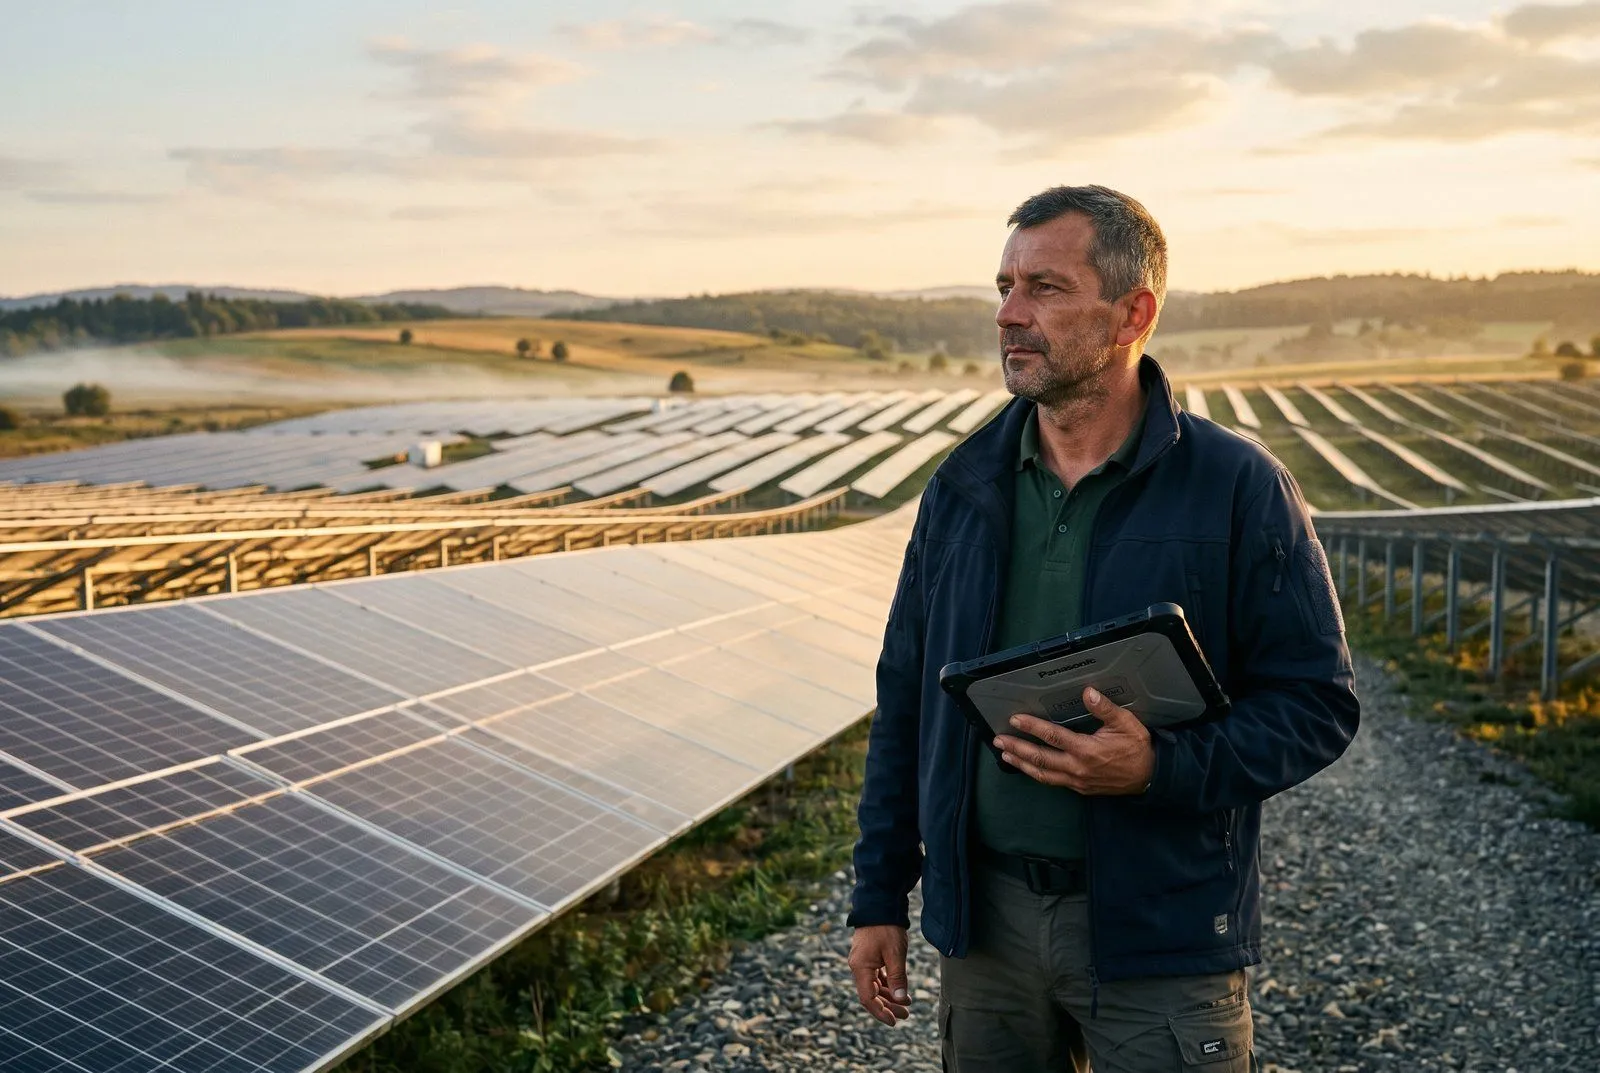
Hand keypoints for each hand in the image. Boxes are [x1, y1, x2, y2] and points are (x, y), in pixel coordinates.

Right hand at [847, 924, 910, 1024]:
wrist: (880, 904)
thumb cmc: (887, 928)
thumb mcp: (896, 954)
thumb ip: (898, 978)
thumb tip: (901, 999)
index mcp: (861, 968)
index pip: (868, 998)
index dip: (880, 1012)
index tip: (894, 1021)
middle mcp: (858, 967)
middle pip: (871, 994)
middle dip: (888, 1006)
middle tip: (906, 1014)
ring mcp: (863, 962)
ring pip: (875, 986)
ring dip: (890, 996)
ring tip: (907, 1004)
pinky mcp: (869, 957)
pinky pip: (877, 977)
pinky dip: (889, 985)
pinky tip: (901, 990)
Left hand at [992, 686, 1154, 794]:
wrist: (1148, 777)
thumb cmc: (1136, 748)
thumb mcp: (1126, 724)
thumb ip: (1105, 709)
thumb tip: (1088, 693)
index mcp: (1086, 750)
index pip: (1052, 736)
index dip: (1032, 727)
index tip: (1015, 719)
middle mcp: (1077, 767)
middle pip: (1040, 758)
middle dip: (1017, 748)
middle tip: (998, 740)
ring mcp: (1076, 781)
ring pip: (1042, 774)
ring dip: (1021, 764)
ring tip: (1005, 755)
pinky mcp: (1079, 789)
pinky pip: (1053, 781)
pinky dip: (1036, 774)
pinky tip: (1028, 768)